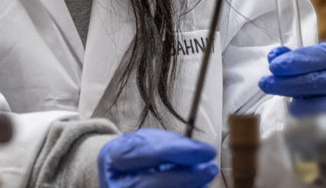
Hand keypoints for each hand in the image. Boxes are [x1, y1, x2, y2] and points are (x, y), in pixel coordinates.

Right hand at [98, 128, 218, 187]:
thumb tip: (199, 153)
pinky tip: (196, 187)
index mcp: (114, 156)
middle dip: (188, 177)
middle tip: (211, 168)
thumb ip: (169, 145)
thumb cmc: (135, 156)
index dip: (179, 151)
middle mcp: (116, 182)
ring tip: (205, 177)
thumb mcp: (146, 141)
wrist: (115, 174)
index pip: (147, 152)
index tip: (207, 150)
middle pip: (154, 183)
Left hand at [258, 41, 325, 116]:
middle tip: (267, 84)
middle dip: (291, 82)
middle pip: (323, 79)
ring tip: (288, 105)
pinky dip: (318, 119)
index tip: (274, 66)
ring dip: (304, 104)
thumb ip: (298, 61)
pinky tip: (304, 118)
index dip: (297, 61)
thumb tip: (275, 56)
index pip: (322, 56)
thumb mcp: (322, 66)